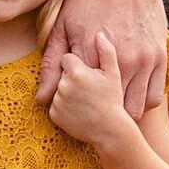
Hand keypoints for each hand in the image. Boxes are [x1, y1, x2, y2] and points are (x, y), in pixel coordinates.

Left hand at [36, 0, 166, 118]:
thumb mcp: (63, 26)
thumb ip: (52, 65)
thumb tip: (41, 98)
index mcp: (91, 56)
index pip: (83, 101)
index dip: (79, 108)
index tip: (77, 106)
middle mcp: (120, 62)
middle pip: (112, 111)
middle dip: (103, 113)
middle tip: (96, 107)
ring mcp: (143, 60)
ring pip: (135, 109)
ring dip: (123, 109)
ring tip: (113, 102)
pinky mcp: (160, 56)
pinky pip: (154, 96)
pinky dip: (142, 100)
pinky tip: (131, 91)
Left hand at [47, 31, 131, 148]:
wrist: (112, 132)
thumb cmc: (114, 100)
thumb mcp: (114, 74)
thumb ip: (106, 52)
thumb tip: (100, 35)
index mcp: (78, 72)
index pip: (67, 58)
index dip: (79, 64)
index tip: (89, 72)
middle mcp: (64, 86)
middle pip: (62, 73)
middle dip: (73, 78)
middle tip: (89, 88)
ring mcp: (58, 101)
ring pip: (58, 89)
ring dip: (68, 92)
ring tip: (85, 100)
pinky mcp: (54, 116)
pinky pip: (55, 104)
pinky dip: (64, 106)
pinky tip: (78, 110)